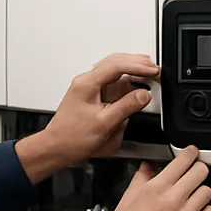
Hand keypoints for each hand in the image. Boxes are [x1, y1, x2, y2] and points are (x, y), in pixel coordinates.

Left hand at [14, 54, 158, 183]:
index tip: (153, 71)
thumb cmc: (71, 137)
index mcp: (87, 83)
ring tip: (148, 73)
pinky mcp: (92, 96)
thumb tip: (143, 95)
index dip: (138, 66)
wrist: (56, 148)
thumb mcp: (104, 123)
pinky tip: (134, 85)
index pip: (117, 65)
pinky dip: (125, 82)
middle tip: (154, 69)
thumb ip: (126, 107)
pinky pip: (111, 83)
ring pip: (113, 71)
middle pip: (115, 62)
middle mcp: (86, 82)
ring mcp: (88, 88)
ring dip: (131, 70)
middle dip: (136, 63)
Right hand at [70, 146, 210, 210]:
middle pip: (200, 172)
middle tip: (196, 171)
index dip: (190, 153)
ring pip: (206, 193)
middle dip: (199, 169)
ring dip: (201, 191)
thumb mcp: (125, 201)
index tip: (192, 152)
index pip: (182, 161)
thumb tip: (148, 168)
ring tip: (193, 195)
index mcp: (154, 189)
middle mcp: (171, 201)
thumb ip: (140, 180)